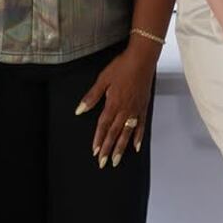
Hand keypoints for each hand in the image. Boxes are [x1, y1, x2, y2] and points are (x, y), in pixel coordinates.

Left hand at [75, 41, 156, 167]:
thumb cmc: (122, 66)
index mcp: (113, 103)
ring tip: (117, 160)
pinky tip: (136, 147)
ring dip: (121, 147)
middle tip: (104, 163)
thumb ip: (92, 97)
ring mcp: (135, 109)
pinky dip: (139, 137)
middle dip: (108, 149)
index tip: (95, 152)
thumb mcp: (103, 79)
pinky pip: (142, 126)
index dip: (98, 139)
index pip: (103, 126)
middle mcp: (124, 110)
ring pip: (127, 133)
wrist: (142, 59)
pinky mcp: (144, 107)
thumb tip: (79, 110)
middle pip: (114, 133)